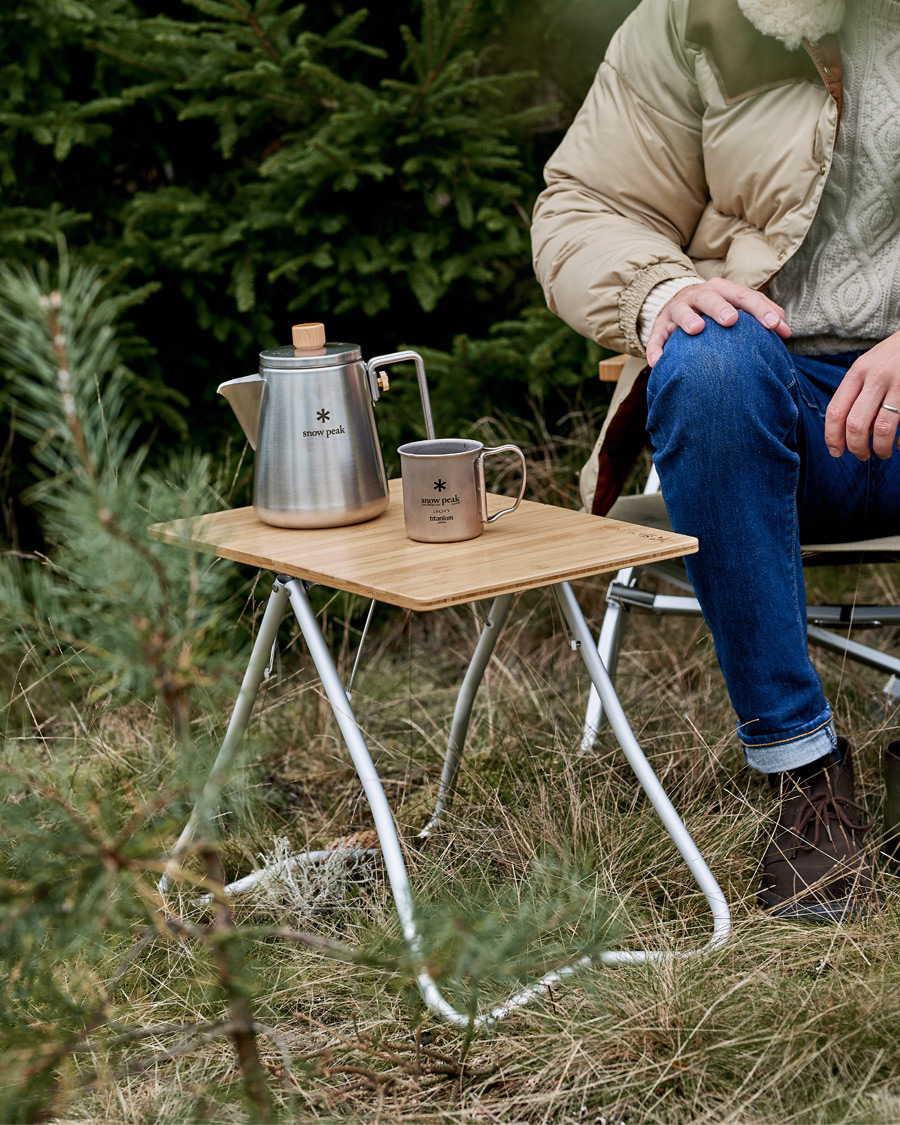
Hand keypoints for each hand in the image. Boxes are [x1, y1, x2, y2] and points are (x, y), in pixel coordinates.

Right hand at [645, 277, 790, 366]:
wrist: (676, 304)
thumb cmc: (715, 310)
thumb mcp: (736, 306)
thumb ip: (760, 315)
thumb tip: (785, 332)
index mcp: (722, 290)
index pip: (744, 296)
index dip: (760, 309)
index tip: (774, 326)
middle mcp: (699, 296)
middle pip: (710, 297)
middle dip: (721, 307)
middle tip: (732, 320)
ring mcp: (677, 310)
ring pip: (681, 311)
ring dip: (688, 319)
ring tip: (696, 329)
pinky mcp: (659, 327)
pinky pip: (655, 338)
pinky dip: (655, 349)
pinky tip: (658, 362)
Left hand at [824, 331, 899, 459]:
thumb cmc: (895, 354)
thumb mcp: (870, 364)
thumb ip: (856, 391)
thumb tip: (845, 430)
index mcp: (859, 371)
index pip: (836, 411)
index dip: (832, 437)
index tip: (836, 452)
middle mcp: (878, 376)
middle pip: (856, 424)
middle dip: (856, 448)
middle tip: (862, 456)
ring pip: (882, 428)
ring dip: (880, 449)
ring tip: (882, 453)